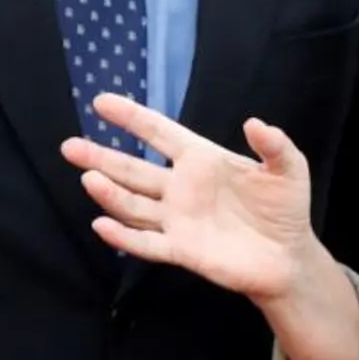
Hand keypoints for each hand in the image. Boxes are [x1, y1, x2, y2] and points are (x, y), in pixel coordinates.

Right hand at [59, 93, 317, 303]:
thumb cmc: (285, 208)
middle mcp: (181, 187)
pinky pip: (146, 243)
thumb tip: (254, 123)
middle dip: (102, 157)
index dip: (131, 117)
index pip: (159, 132)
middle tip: (69, 146)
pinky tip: (101, 225)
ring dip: (110, 193)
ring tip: (87, 178)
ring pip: (133, 204)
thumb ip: (274, 145)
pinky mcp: (181, 250)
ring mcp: (178, 219)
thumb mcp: (289, 169)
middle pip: (133, 169)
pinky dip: (123, 236)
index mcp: (201, 159)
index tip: (101, 101)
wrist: (288, 258)